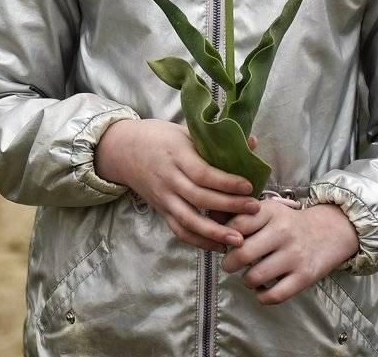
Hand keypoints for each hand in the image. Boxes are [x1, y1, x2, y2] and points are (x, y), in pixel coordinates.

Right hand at [95, 118, 261, 252]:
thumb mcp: (185, 131)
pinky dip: (199, 242)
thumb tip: (253, 142)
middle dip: (229, 205)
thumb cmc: (158, 137)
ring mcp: (164, 198)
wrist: (122, 150)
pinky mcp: (161, 211)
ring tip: (239, 240)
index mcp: (176, 154)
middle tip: (254, 209)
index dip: (226, 182)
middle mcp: (169, 178)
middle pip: (200, 197)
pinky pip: (180, 231)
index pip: (203, 173)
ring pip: (189, 220)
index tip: (248, 186)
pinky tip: (219, 246)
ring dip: (215, 232)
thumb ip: (216, 142)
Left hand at [220, 200, 358, 304]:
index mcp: (270, 212)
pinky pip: (274, 295)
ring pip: (255, 277)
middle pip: (242, 254)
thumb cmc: (288, 223)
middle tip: (230, 264)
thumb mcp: (268, 210)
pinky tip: (261, 290)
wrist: (328, 232)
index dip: (225, 238)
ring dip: (246, 280)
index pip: (236, 226)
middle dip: (229, 263)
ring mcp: (294, 255)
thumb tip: (210, 223)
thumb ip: (241, 215)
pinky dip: (261, 297)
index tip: (226, 243)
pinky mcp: (304, 276)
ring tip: (249, 276)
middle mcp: (283, 232)